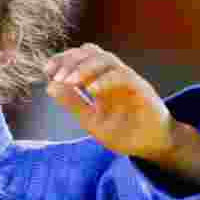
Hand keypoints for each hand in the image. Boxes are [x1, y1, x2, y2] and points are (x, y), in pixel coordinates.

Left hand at [44, 44, 174, 159]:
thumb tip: (50, 86)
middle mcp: (113, 76)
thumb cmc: (124, 132)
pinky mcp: (142, 89)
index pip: (81, 58)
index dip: (63, 59)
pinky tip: (90, 90)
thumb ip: (73, 103)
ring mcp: (128, 80)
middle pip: (92, 52)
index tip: (47, 70)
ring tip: (69, 81)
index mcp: (100, 80)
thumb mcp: (91, 120)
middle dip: (71, 61)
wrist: (152, 147)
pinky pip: (123, 76)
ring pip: (107, 59)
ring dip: (85, 67)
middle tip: (56, 76)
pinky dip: (105, 80)